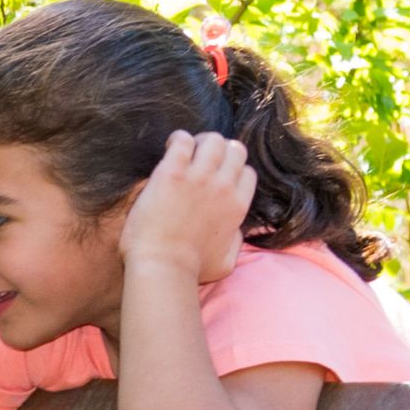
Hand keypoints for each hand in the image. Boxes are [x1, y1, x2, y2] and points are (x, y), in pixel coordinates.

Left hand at [119, 130, 259, 294]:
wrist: (163, 266)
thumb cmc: (190, 270)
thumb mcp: (226, 262)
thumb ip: (235, 242)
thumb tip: (235, 231)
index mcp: (238, 206)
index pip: (246, 173)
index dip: (232, 171)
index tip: (216, 175)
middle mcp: (224, 187)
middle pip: (234, 150)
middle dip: (220, 150)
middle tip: (200, 158)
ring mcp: (199, 177)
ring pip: (212, 140)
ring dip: (200, 141)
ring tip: (185, 150)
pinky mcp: (172, 172)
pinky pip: (183, 140)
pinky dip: (178, 139)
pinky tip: (170, 148)